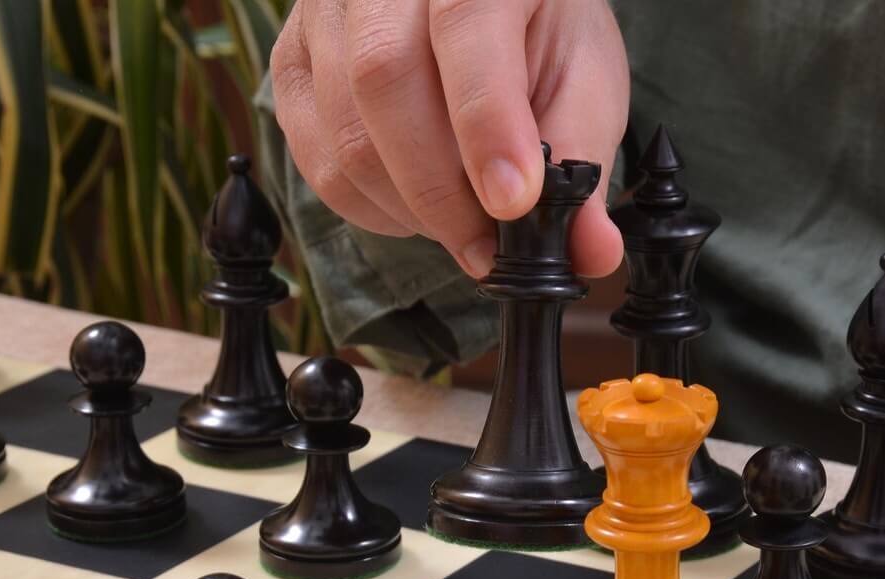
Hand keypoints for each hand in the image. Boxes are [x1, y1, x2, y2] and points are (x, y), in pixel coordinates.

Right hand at [271, 0, 628, 278]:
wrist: (478, 1)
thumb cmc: (532, 30)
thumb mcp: (581, 76)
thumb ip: (581, 155)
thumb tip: (590, 249)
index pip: (465, 26)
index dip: (485, 123)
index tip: (512, 203)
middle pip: (384, 79)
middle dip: (440, 190)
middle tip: (487, 247)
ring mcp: (326, 14)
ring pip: (345, 131)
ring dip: (407, 208)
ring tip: (461, 222)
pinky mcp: (293, 62)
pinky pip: (316, 158)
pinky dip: (369, 206)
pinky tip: (413, 205)